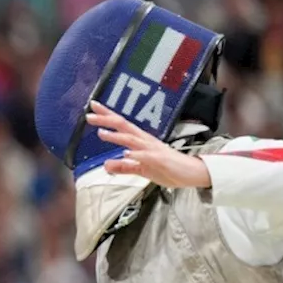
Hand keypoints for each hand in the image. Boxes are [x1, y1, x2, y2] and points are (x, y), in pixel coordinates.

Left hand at [86, 101, 210, 187]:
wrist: (193, 173)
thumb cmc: (170, 168)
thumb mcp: (141, 169)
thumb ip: (124, 167)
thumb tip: (106, 165)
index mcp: (141, 141)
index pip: (121, 125)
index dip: (106, 117)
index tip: (92, 109)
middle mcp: (146, 142)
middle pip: (124, 126)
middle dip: (106, 120)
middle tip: (90, 115)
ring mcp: (153, 150)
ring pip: (132, 140)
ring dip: (117, 136)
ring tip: (102, 133)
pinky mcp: (160, 160)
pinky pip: (147, 157)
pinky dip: (136, 155)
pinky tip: (127, 154)